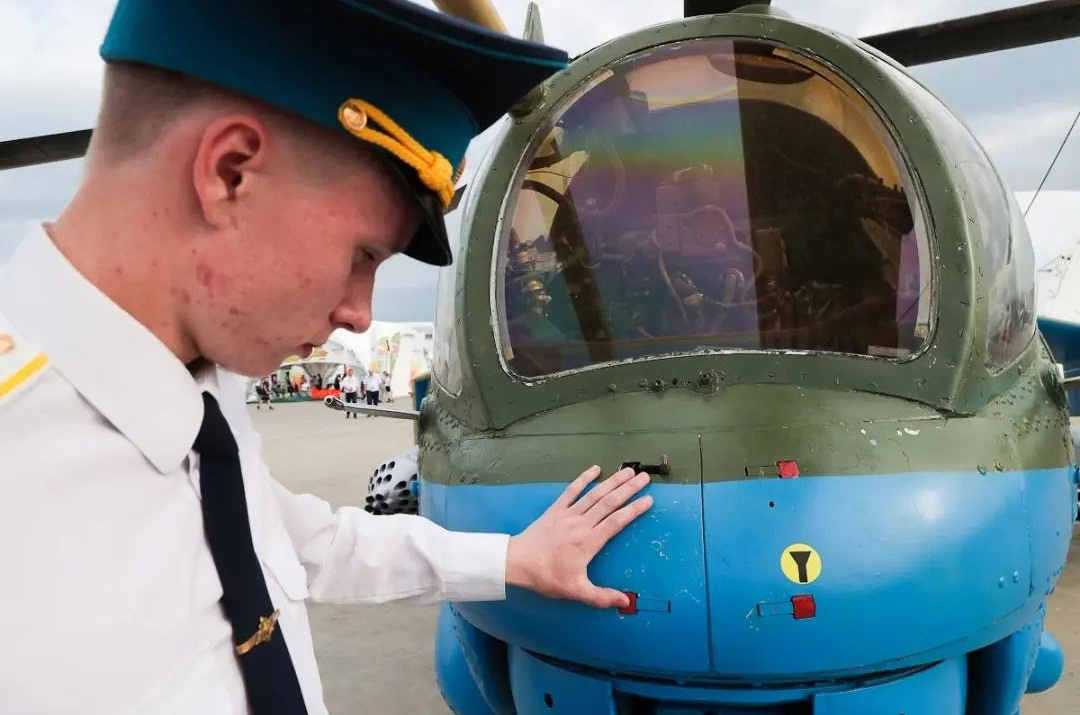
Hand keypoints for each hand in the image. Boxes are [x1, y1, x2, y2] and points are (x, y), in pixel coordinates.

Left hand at [505, 465, 652, 609]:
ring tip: (627, 471)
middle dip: (628, 489)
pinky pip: (572, 490)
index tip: (649, 500)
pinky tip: (595, 469)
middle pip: (609, 502)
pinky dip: (583, 479)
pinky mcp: (555, 510)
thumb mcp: (575, 591)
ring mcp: (568, 514)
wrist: (516, 562)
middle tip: (644, 478)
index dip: (634, 510)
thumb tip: (625, 602)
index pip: (617, 521)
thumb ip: (601, 597)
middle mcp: (581, 523)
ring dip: (612, 481)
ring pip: (594, 494)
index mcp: (589, 541)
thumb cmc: (546, 576)